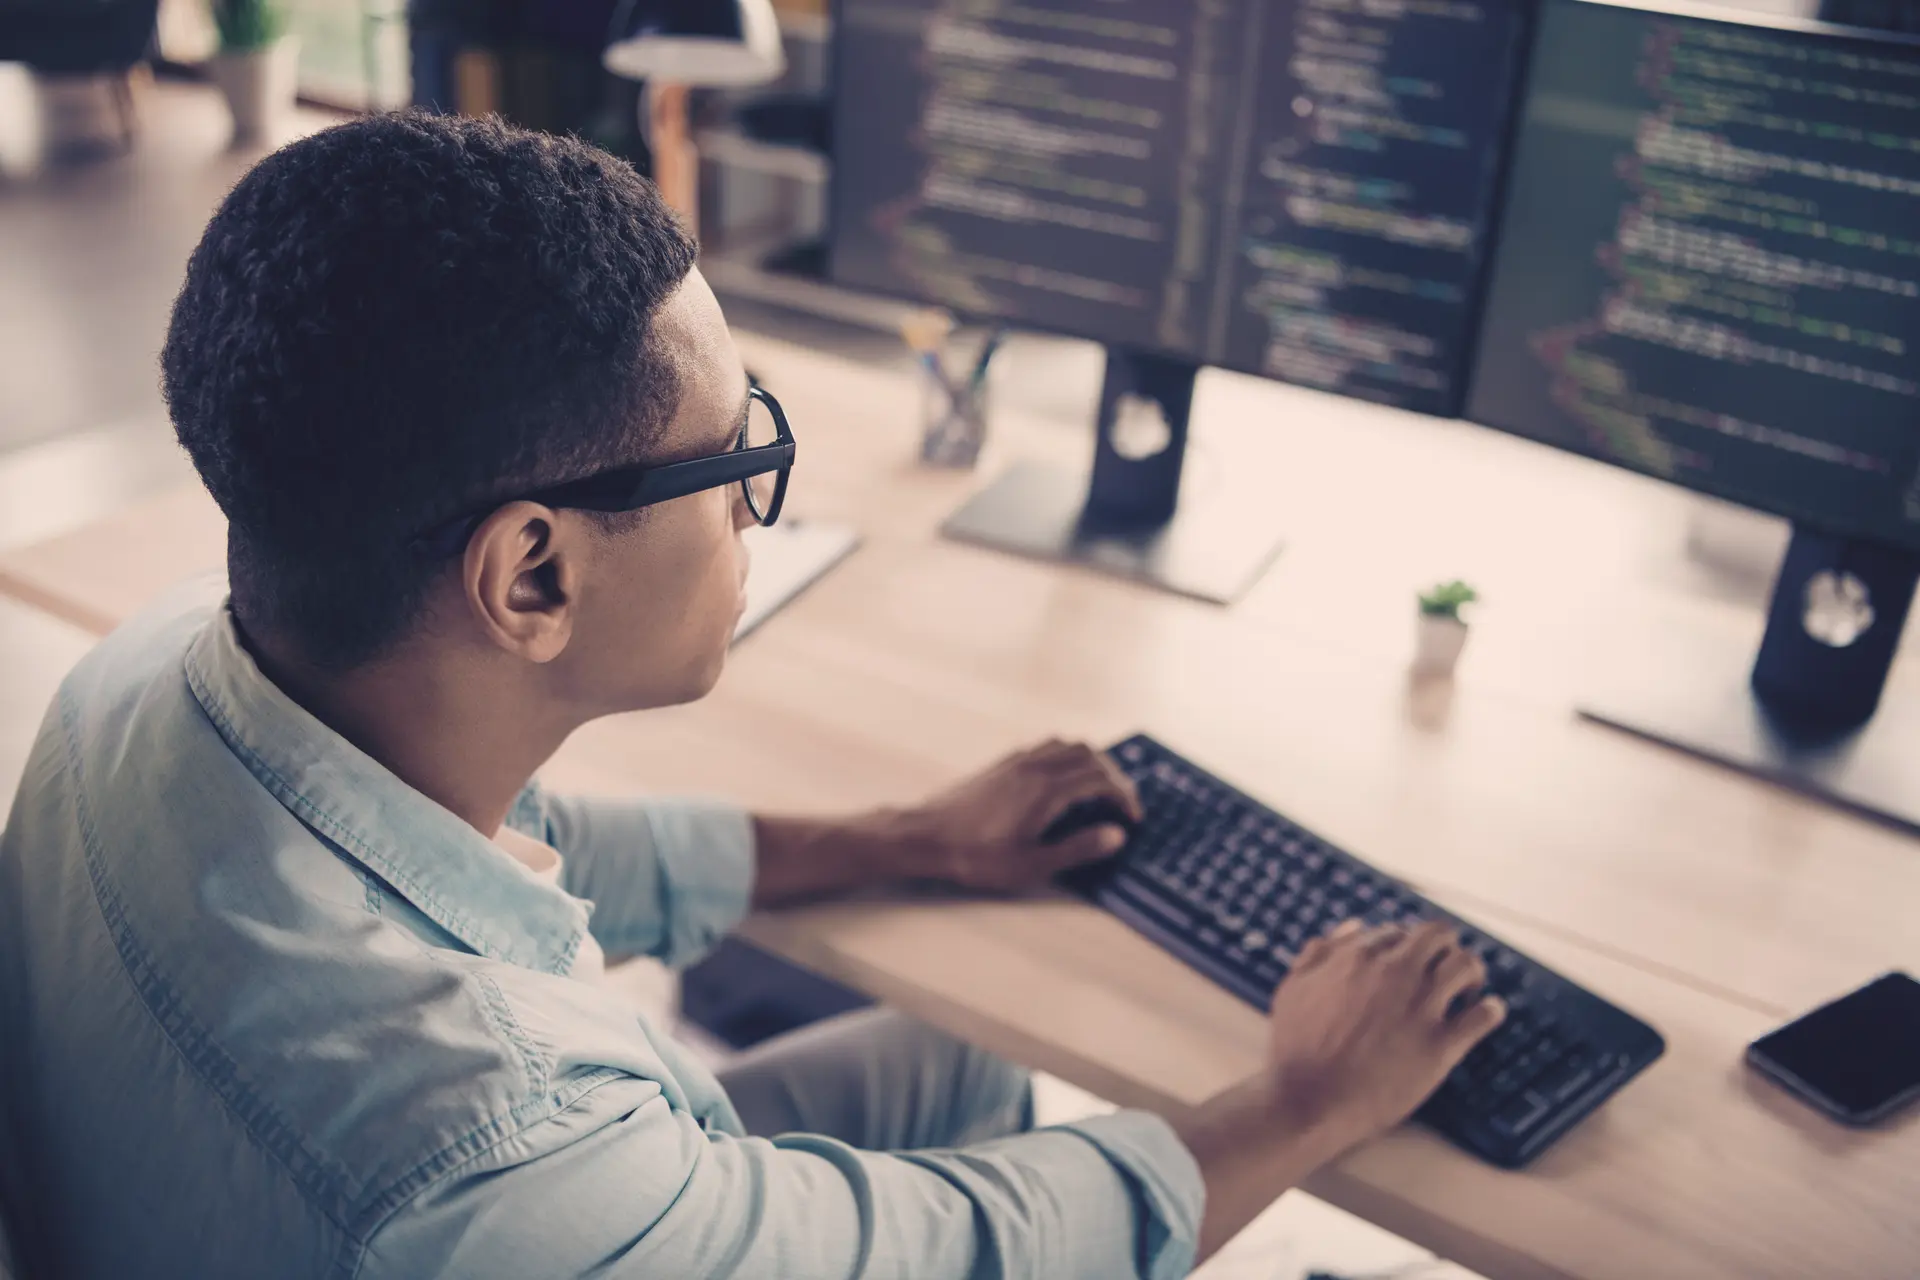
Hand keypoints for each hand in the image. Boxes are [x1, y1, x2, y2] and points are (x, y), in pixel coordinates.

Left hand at [900, 738, 1142, 891]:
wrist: (928, 836)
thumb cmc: (977, 856)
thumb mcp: (1032, 864)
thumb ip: (1077, 849)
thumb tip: (1115, 835)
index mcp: (1047, 791)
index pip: (1100, 780)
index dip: (1124, 796)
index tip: (1133, 816)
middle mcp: (1035, 767)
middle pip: (1089, 755)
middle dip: (1114, 775)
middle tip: (1122, 801)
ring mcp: (1017, 761)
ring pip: (1067, 745)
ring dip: (1091, 761)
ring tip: (1099, 787)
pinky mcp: (1003, 763)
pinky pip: (1046, 747)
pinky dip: (1067, 756)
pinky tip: (1062, 779)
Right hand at [1265, 919, 1504, 1153]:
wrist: (1310, 1100)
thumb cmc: (1297, 1048)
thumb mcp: (1294, 989)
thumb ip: (1320, 954)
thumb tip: (1353, 927)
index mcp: (1360, 956)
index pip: (1397, 932)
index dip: (1404, 946)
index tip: (1409, 963)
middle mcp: (1396, 973)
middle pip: (1439, 937)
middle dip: (1445, 948)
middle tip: (1445, 968)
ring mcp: (1421, 1008)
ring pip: (1466, 967)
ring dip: (1472, 973)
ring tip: (1469, 989)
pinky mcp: (1441, 1045)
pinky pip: (1482, 1017)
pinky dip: (1490, 1011)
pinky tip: (1489, 1012)